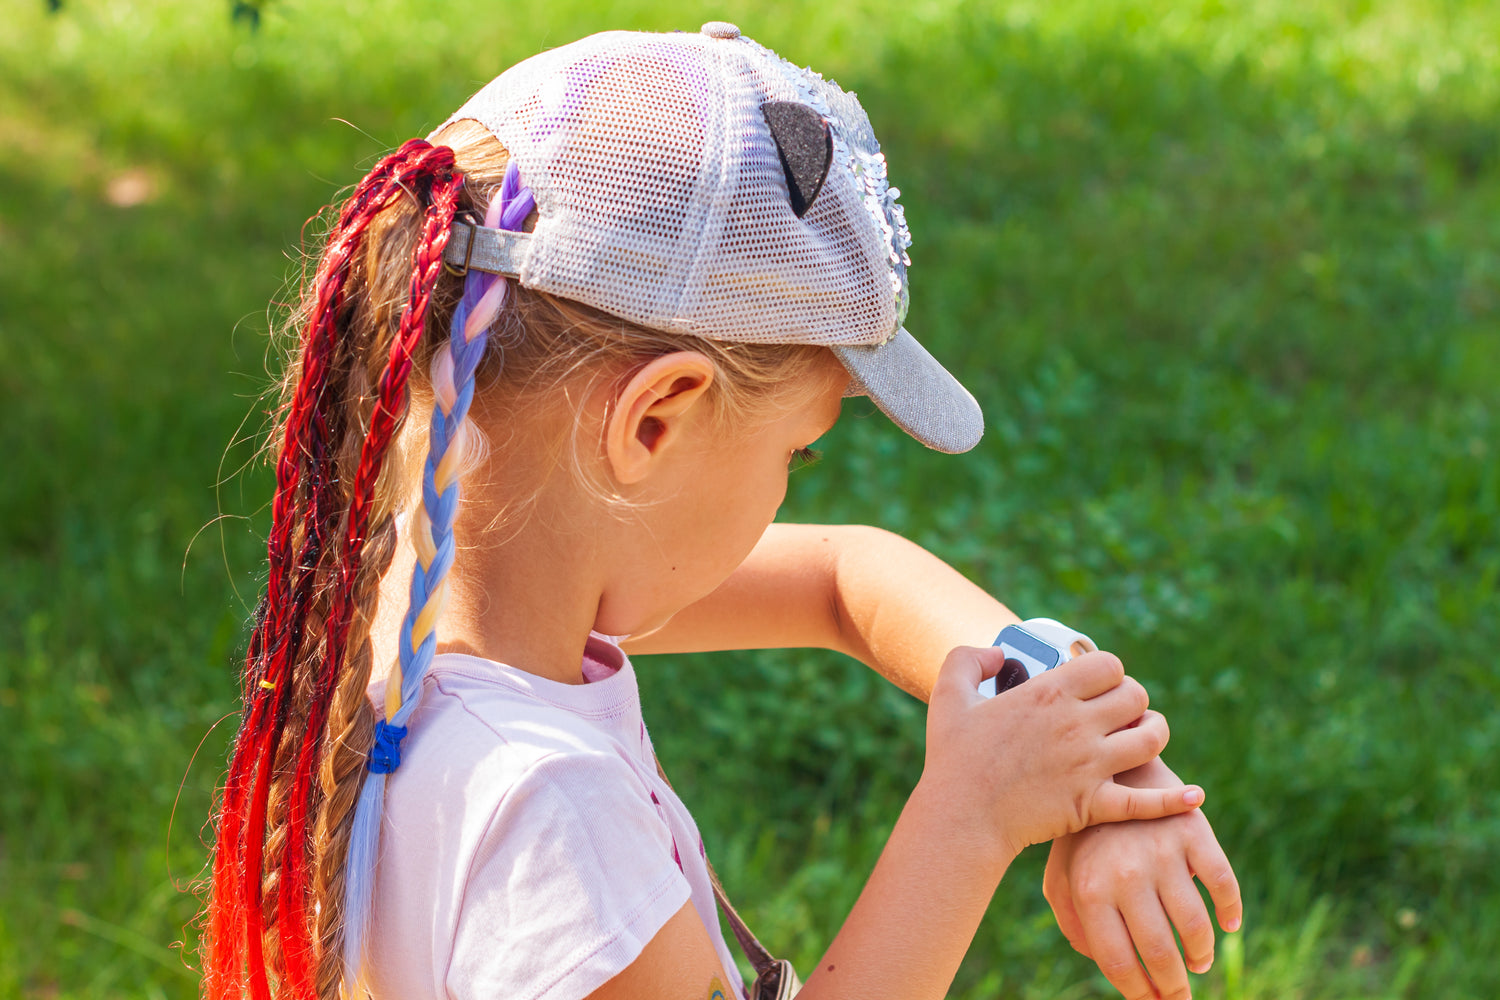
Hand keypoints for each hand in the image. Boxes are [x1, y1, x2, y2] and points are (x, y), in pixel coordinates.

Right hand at [921, 647, 1203, 856]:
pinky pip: (1148, 801)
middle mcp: (1077, 725)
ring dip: (1154, 734)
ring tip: (1144, 738)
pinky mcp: (1095, 805)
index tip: (1100, 683)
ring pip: (1151, 739)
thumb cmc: (953, 758)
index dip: (1109, 671)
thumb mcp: (947, 695)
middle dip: (1132, 699)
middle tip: (1120, 712)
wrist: (962, 817)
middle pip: (1135, 696)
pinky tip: (1193, 796)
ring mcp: (1090, 766)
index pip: (1108, 665)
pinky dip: (1175, 799)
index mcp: (1049, 694)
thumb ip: (969, 660)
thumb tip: (999, 654)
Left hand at [1044, 762, 1241, 999]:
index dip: (1140, 992)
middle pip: (1161, 953)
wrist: (1111, 766)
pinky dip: (1231, 911)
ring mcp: (1163, 852)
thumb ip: (1071, 919)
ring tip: (1198, 962)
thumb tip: (1098, 960)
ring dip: (1201, 954)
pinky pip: (1223, 884)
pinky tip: (1228, 924)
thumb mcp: (1062, 872)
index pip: (1119, 961)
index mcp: (1091, 888)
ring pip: (1196, 926)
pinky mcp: (1194, 832)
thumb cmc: (1084, 831)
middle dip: (1176, 987)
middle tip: (1181, 996)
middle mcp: (1127, 873)